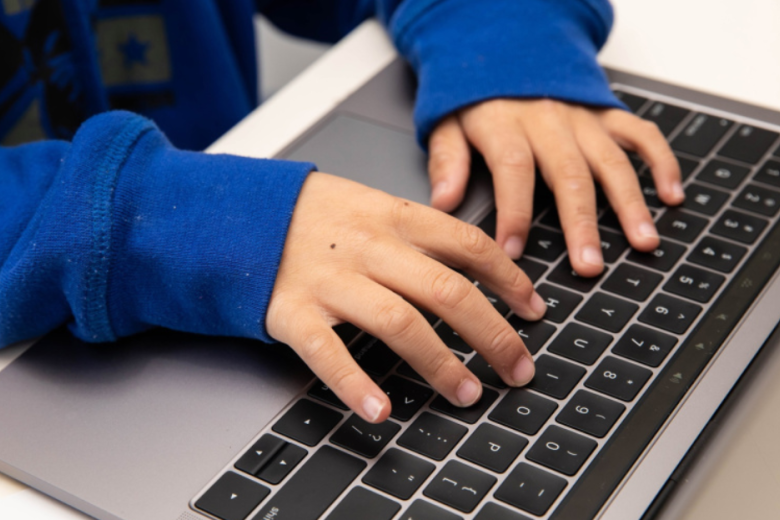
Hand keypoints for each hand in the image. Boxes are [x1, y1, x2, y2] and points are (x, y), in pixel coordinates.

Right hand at [267, 172, 546, 422]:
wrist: (236, 213)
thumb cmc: (311, 214)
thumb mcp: (369, 203)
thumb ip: (417, 231)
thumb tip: (476, 261)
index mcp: (392, 216)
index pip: (467, 245)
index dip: (509, 280)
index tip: (533, 309)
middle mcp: (369, 248)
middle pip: (447, 291)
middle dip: (493, 335)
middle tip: (518, 368)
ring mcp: (331, 281)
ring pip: (400, 323)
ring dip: (441, 364)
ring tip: (468, 393)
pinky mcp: (293, 312)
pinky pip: (329, 353)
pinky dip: (356, 385)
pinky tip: (381, 411)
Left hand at [428, 99, 683, 276]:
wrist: (505, 48)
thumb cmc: (476, 96)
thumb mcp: (446, 121)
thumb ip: (447, 160)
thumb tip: (443, 201)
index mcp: (505, 124)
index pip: (513, 170)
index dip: (515, 212)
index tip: (513, 252)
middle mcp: (549, 121)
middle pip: (569, 175)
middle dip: (581, 224)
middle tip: (589, 265)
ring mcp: (582, 118)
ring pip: (611, 161)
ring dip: (629, 204)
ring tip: (641, 242)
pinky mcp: (605, 114)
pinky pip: (640, 135)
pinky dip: (661, 162)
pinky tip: (672, 195)